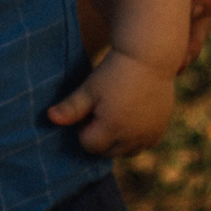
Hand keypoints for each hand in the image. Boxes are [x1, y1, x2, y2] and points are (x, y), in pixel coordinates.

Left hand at [47, 47, 175, 157]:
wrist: (149, 58)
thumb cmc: (113, 71)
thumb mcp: (89, 88)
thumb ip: (70, 108)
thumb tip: (50, 118)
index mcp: (113, 127)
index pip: (89, 145)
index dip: (84, 128)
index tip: (90, 109)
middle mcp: (133, 137)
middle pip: (107, 152)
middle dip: (100, 137)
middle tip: (103, 109)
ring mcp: (149, 136)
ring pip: (126, 152)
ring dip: (118, 141)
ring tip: (117, 112)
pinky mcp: (160, 132)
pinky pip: (143, 146)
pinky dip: (135, 138)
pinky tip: (132, 116)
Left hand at [76, 0, 210, 68]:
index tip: (193, 5)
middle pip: (200, 27)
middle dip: (191, 43)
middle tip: (175, 59)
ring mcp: (165, 11)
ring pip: (182, 47)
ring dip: (171, 60)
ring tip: (156, 74)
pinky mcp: (141, 28)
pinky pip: (153, 57)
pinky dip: (146, 70)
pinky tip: (128, 81)